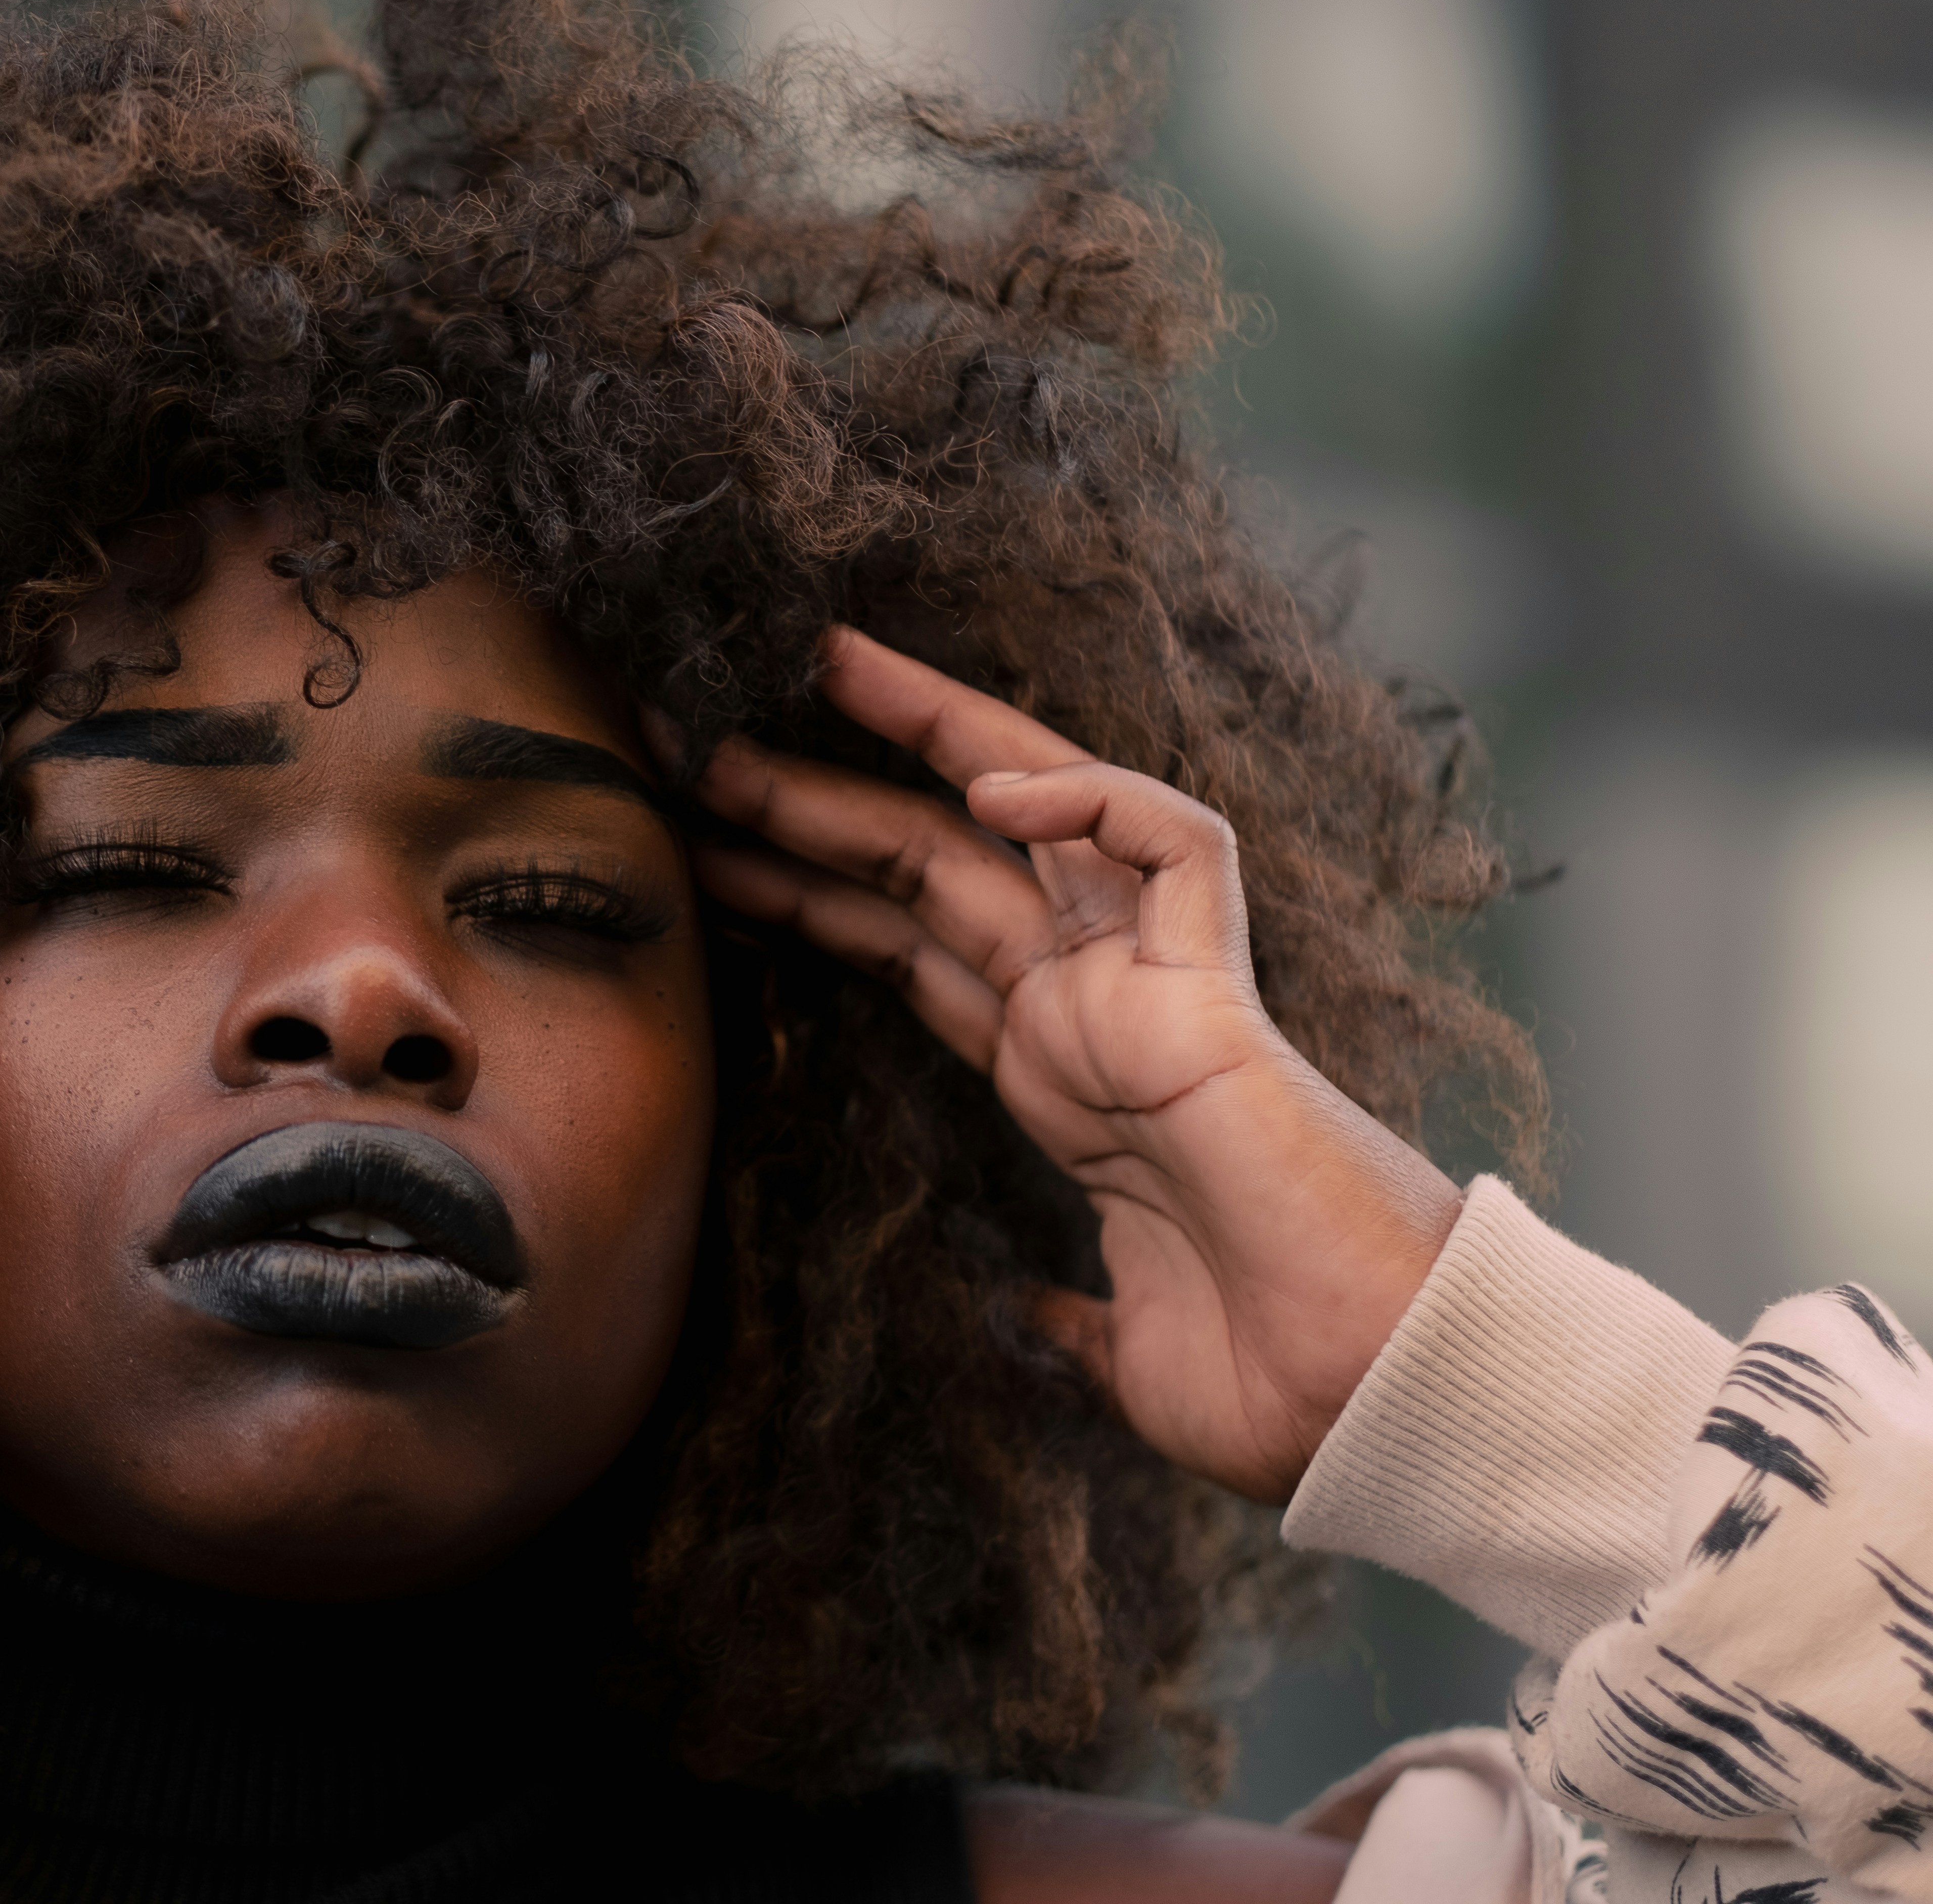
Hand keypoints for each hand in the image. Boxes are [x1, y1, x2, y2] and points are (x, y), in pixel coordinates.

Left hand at [685, 625, 1461, 1501]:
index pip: (917, 954)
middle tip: (708, 740)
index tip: (716, 858)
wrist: (1373, 1414)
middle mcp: (1094, 1020)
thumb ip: (1065, 1320)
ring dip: (930, 738)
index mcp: (1061, 1088)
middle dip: (828, 796)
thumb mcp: (1121, 1353)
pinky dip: (1092, 801)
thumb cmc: (1273, 1390)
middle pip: (943, 866)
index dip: (818, 899)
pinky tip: (993, 787)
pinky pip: (1174, 847)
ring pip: (1039, 819)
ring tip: (823, 666)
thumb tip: (1036, 1320)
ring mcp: (1154, 997)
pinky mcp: (1218, 997)